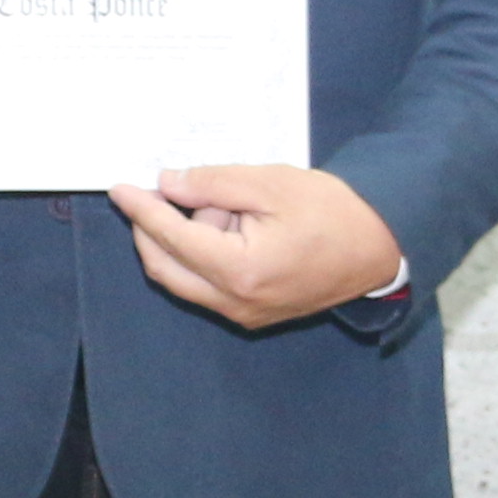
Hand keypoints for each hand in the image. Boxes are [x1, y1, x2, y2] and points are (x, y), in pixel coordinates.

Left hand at [111, 165, 404, 329]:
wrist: (379, 248)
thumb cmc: (332, 211)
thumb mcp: (271, 183)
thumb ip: (213, 182)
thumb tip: (167, 184)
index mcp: (239, 270)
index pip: (170, 237)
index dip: (140, 210)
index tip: (118, 188)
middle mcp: (235, 302)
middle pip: (165, 266)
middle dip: (155, 227)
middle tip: (164, 191)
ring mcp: (243, 314)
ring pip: (185, 277)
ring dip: (188, 239)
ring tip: (231, 206)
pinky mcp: (252, 314)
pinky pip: (207, 285)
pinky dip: (205, 253)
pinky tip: (235, 225)